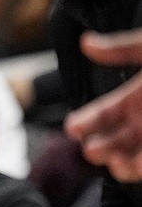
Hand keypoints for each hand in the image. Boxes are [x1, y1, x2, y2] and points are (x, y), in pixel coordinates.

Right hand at [65, 30, 141, 180]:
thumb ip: (121, 48)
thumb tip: (85, 43)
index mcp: (137, 96)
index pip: (105, 113)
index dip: (87, 121)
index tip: (72, 127)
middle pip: (118, 138)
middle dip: (102, 146)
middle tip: (92, 149)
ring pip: (136, 156)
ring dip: (123, 163)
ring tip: (115, 162)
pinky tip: (133, 164)